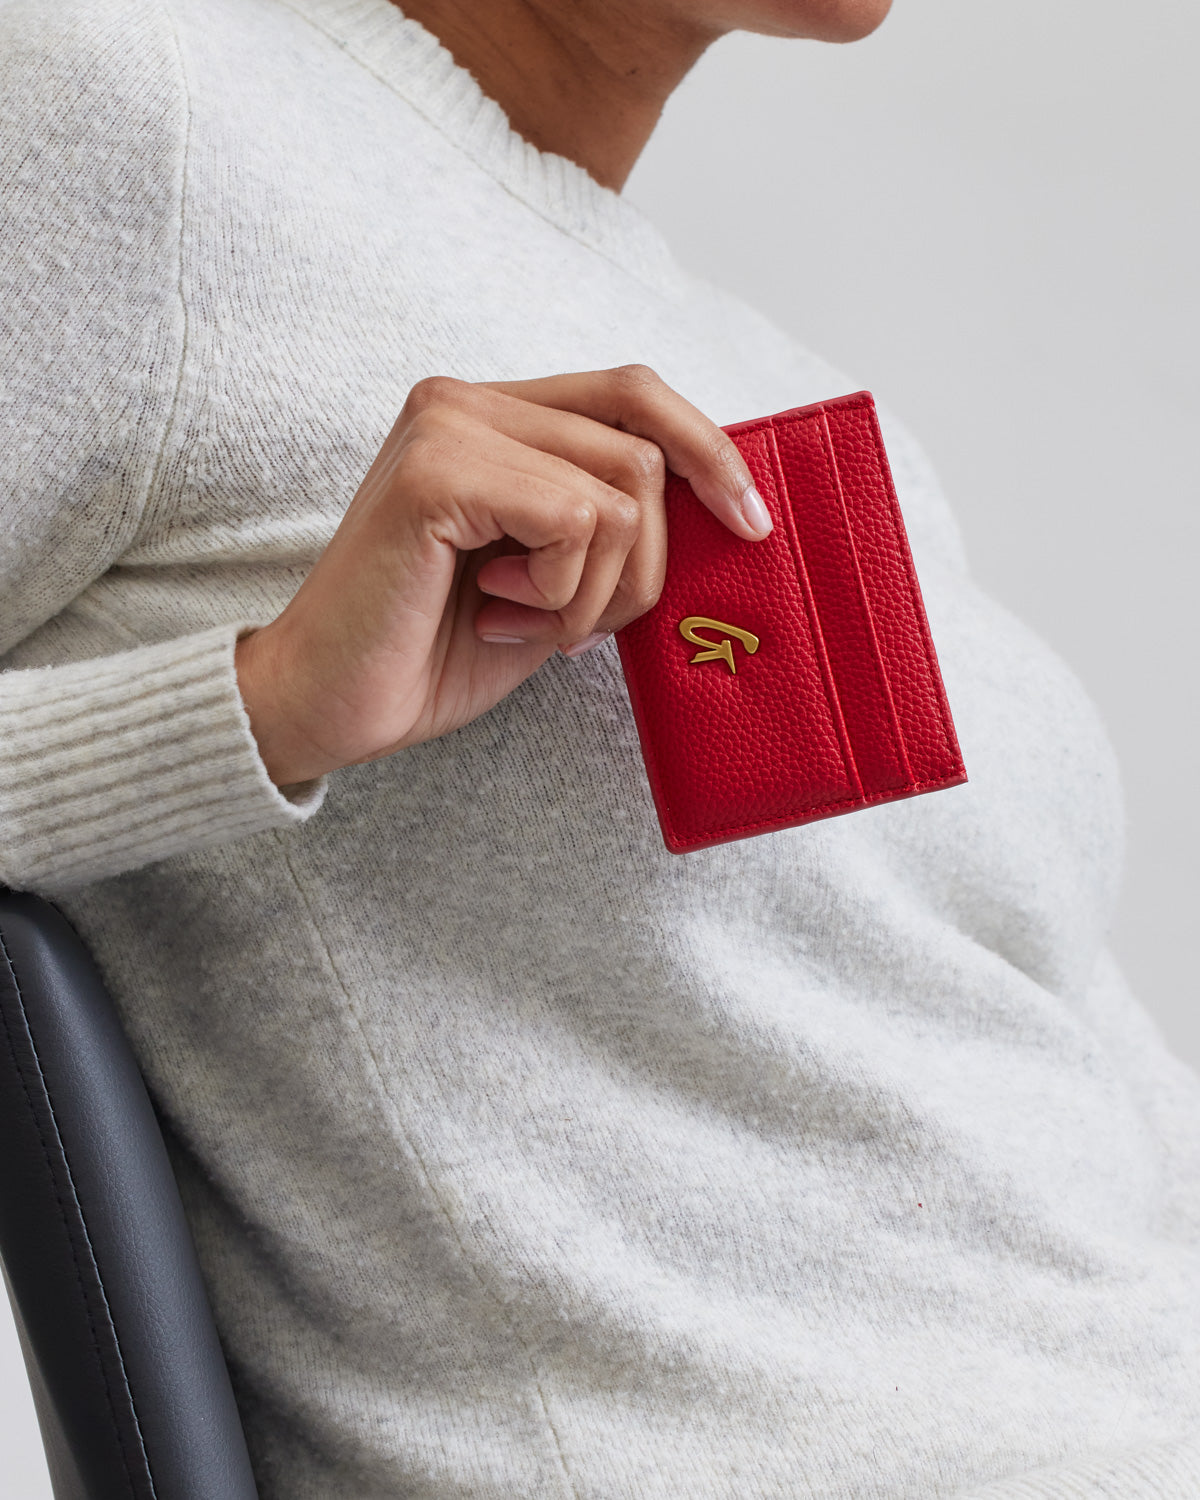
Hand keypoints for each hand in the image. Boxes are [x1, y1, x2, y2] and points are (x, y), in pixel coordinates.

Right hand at [234, 365, 772, 786]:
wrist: (331, 704)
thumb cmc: (434, 650)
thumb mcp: (552, 581)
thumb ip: (610, 529)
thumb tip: (717, 510)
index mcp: (496, 417)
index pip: (635, 394)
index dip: (707, 451)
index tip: (750, 525)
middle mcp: (469, 400)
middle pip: (644, 448)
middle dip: (645, 565)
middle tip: (576, 627)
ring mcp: (450, 425)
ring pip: (623, 492)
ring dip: (596, 592)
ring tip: (524, 622)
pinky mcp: (438, 470)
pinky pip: (577, 521)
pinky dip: (562, 594)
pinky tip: (498, 614)